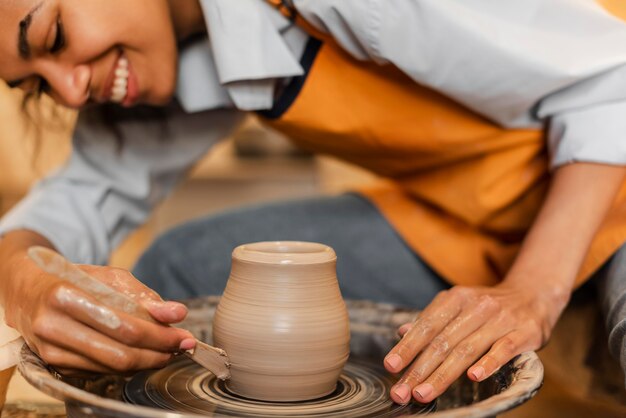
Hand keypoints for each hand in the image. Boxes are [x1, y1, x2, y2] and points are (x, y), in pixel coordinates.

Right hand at [3, 253, 194, 374]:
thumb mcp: (110, 277)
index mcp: (65, 297)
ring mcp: (50, 350)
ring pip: (111, 368)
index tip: (184, 335)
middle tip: (180, 346)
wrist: (29, 293)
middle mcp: (52, 327)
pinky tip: (141, 354)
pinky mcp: (54, 365)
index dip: (159, 335)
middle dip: (158, 353)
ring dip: (146, 362)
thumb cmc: (74, 280)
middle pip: (119, 354)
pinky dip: (127, 366)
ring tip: (166, 350)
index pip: (124, 326)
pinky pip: (101, 372)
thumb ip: (144, 296)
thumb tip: (177, 313)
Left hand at [384, 283, 566, 403]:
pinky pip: (504, 349)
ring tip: (424, 393)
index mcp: (456, 298)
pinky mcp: (525, 331)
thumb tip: (402, 331)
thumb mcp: (458, 305)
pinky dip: (488, 363)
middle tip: (402, 391)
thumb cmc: (488, 307)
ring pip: (467, 349)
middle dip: (419, 369)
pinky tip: (473, 378)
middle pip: (443, 341)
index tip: (391, 366)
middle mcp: (476, 306)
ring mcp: (501, 318)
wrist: (533, 294)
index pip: (427, 325)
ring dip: (443, 374)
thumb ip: (431, 319)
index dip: (408, 346)